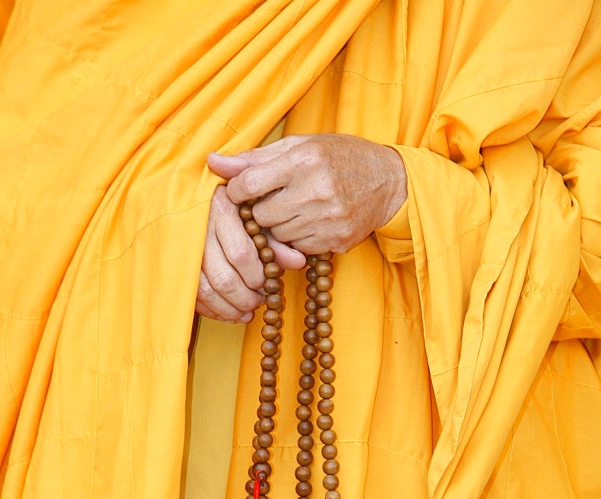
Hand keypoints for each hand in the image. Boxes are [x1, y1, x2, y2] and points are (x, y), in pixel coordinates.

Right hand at [195, 185, 304, 323]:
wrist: (190, 195)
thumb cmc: (232, 206)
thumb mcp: (255, 214)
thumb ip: (275, 239)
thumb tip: (298, 262)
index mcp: (221, 208)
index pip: (241, 254)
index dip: (256, 276)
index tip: (266, 283)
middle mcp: (198, 228)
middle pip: (224, 278)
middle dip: (245, 298)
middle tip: (258, 301)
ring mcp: (182, 247)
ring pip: (205, 290)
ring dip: (229, 308)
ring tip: (245, 311)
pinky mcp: (173, 263)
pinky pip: (192, 294)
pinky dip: (211, 309)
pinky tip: (226, 312)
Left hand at [207, 133, 406, 255]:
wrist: (387, 182)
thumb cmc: (339, 158)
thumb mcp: (300, 146)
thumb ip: (255, 158)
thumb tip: (212, 162)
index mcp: (304, 159)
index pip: (249, 183)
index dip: (237, 191)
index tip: (240, 191)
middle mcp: (315, 190)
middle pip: (261, 215)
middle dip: (259, 211)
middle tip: (272, 201)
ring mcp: (327, 219)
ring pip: (278, 236)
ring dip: (278, 227)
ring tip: (294, 210)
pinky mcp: (335, 241)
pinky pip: (297, 249)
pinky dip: (297, 239)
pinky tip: (310, 223)